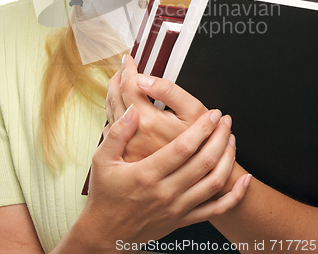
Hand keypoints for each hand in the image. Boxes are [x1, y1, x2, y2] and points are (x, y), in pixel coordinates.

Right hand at [77, 102, 250, 252]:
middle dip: (219, 137)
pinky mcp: (183, 219)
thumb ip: (118, 133)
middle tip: (226, 120)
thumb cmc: (105, 195)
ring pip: (213, 183)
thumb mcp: (102, 160)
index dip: (201, 129)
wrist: (106, 234)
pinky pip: (216, 210)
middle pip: (204, 162)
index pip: (183, 148)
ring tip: (232, 139)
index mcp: (147, 174)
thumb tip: (133, 111)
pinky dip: (235, 196)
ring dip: (228, 159)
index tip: (212, 113)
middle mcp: (166, 192)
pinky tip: (244, 181)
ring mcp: (177, 208)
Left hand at [105, 54, 230, 161]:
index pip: (128, 86)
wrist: (199, 181)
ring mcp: (128, 148)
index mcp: (147, 122)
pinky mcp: (127, 155)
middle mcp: (132, 136)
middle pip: (115, 97)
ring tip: (118, 81)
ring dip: (113, 93)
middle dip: (118, 77)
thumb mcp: (192, 110)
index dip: (128, 68)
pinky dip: (114, 111)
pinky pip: (112, 128)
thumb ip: (168, 91)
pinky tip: (120, 107)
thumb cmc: (201, 144)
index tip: (129, 58)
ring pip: (111, 113)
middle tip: (122, 67)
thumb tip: (142, 78)